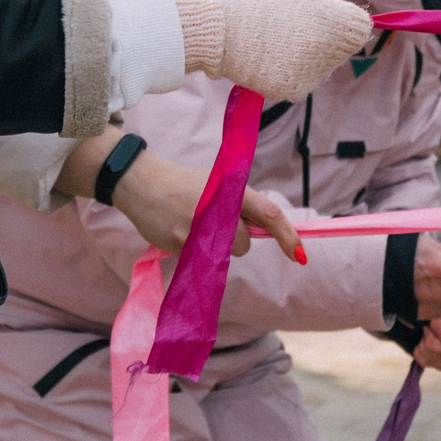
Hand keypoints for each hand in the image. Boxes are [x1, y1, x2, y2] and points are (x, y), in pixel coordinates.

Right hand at [56, 129, 303, 262]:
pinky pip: (200, 259)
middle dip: (235, 239)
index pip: (268, 215)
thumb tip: (263, 230)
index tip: (299, 255)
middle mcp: (218, 209)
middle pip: (245, 244)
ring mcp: (199, 229)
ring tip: (193, 224)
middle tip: (212, 221)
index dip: (288, 236)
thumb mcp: (216, 183)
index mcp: (231, 189)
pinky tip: (178, 230)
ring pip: (224, 254)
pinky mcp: (181, 244)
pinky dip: (193, 250)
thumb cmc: (183, 183)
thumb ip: (239, 204)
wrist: (141, 181)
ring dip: (215, 247)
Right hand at [164, 0, 373, 101]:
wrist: (217, 27)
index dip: (346, 25)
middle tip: (294, 32)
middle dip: (328, 43)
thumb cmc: (256, 2)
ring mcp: (310, 70)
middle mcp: (326, 46)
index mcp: (332, 17)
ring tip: (276, 44)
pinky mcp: (292, 89)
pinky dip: (289, 75)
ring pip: (321, 69)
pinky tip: (269, 60)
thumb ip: (330, 6)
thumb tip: (353, 22)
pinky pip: (301, 83)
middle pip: (343, 51)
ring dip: (308, 60)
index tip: (331, 23)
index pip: (361, 29)